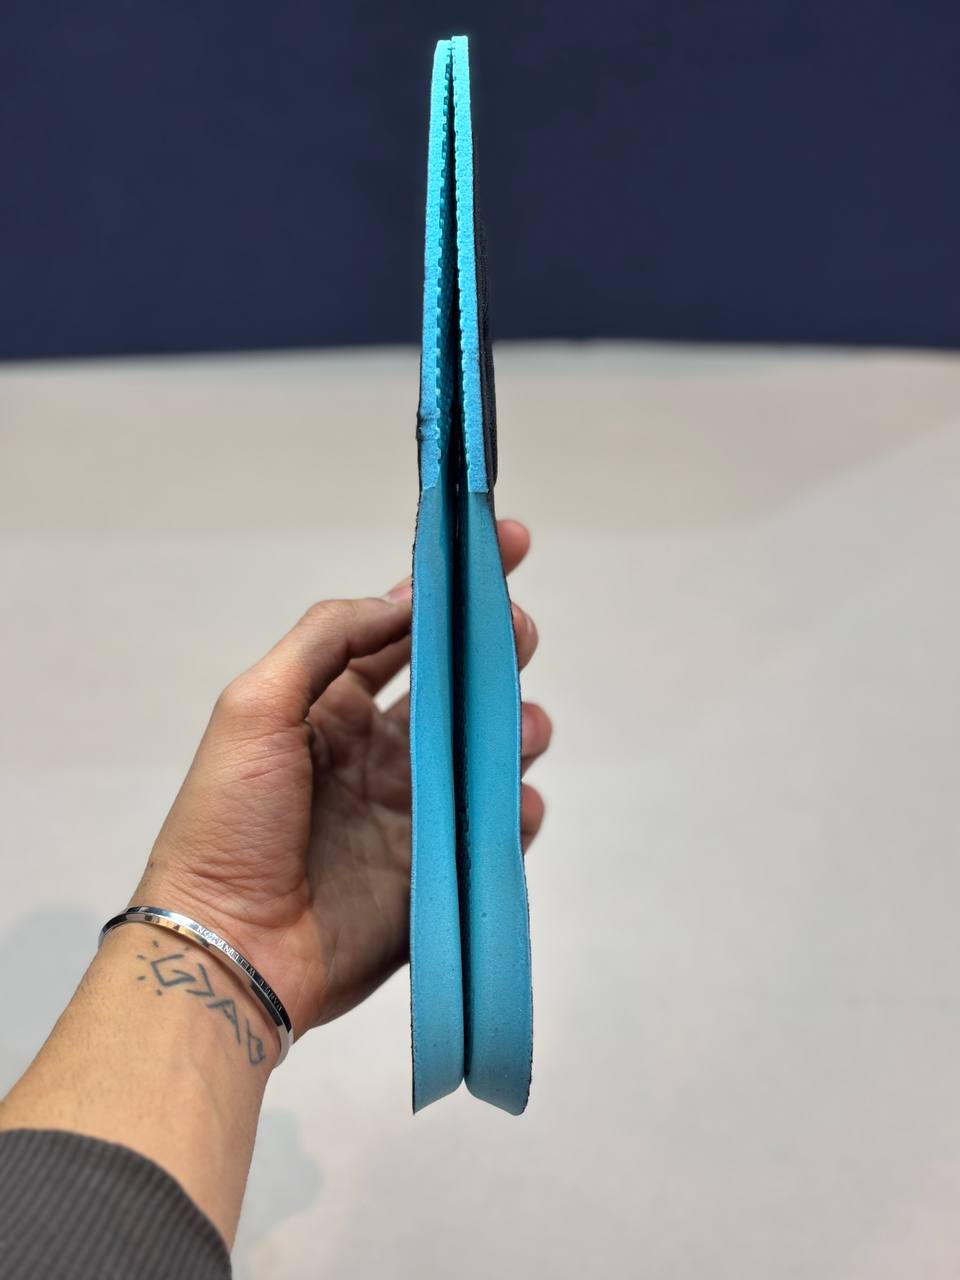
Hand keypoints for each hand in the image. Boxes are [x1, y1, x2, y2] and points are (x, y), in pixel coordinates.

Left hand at [133, 520, 550, 1043]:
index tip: (500, 547)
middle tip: (520, 632)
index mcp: (332, 707)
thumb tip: (402, 599)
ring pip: (484, 753)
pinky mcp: (435, 870)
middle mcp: (377, 751)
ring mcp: (410, 811)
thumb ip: (327, 641)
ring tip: (526, 724)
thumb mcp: (255, 707)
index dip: (448, 590)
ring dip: (515, 728)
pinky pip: (493, 830)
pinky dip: (516, 812)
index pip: (400, 633)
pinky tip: (518, 802)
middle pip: (454, 687)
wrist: (232, 945)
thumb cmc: (229, 820)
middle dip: (493, 650)